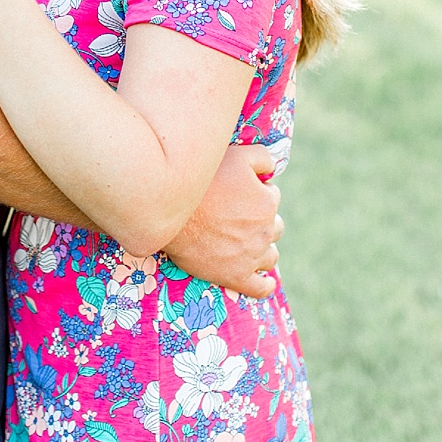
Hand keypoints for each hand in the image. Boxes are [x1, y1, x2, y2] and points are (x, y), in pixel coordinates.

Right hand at [161, 144, 281, 298]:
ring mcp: (251, 256)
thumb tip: (273, 169)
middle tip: (236, 216)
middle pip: (274, 226)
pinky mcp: (235, 276)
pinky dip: (263, 284)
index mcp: (267, 202)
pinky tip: (261, 280)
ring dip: (262, 249)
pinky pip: (259, 287)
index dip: (255, 192)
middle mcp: (264, 231)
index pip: (271, 196)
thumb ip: (262, 158)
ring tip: (243, 243)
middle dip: (261, 221)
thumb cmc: (200, 180)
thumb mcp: (235, 154)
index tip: (237, 192)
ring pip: (270, 255)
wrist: (167, 207)